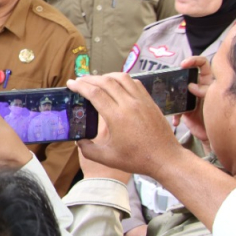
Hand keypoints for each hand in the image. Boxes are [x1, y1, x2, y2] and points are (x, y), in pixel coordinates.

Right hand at [67, 73, 184, 177]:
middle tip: (80, 80)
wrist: (165, 158)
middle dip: (90, 78)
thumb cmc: (137, 159)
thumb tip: (78, 141)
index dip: (80, 86)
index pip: (94, 93)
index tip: (71, 83)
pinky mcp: (150, 102)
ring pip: (122, 78)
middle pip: (106, 82)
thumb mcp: (107, 158)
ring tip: (97, 80)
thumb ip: (88, 149)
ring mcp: (141, 101)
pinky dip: (123, 79)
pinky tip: (117, 84)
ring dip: (106, 76)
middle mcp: (129, 104)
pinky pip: (135, 83)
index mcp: (116, 117)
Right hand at [173, 56, 211, 146]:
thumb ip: (205, 91)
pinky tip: (176, 122)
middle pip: (186, 75)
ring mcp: (190, 97)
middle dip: (177, 76)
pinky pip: (175, 109)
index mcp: (208, 81)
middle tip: (172, 80)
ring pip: (177, 90)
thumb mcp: (214, 99)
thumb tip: (192, 86)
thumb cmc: (220, 115)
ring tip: (171, 102)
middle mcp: (198, 87)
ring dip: (172, 96)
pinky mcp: (184, 109)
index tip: (183, 65)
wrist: (215, 134)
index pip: (202, 64)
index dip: (193, 60)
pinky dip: (175, 115)